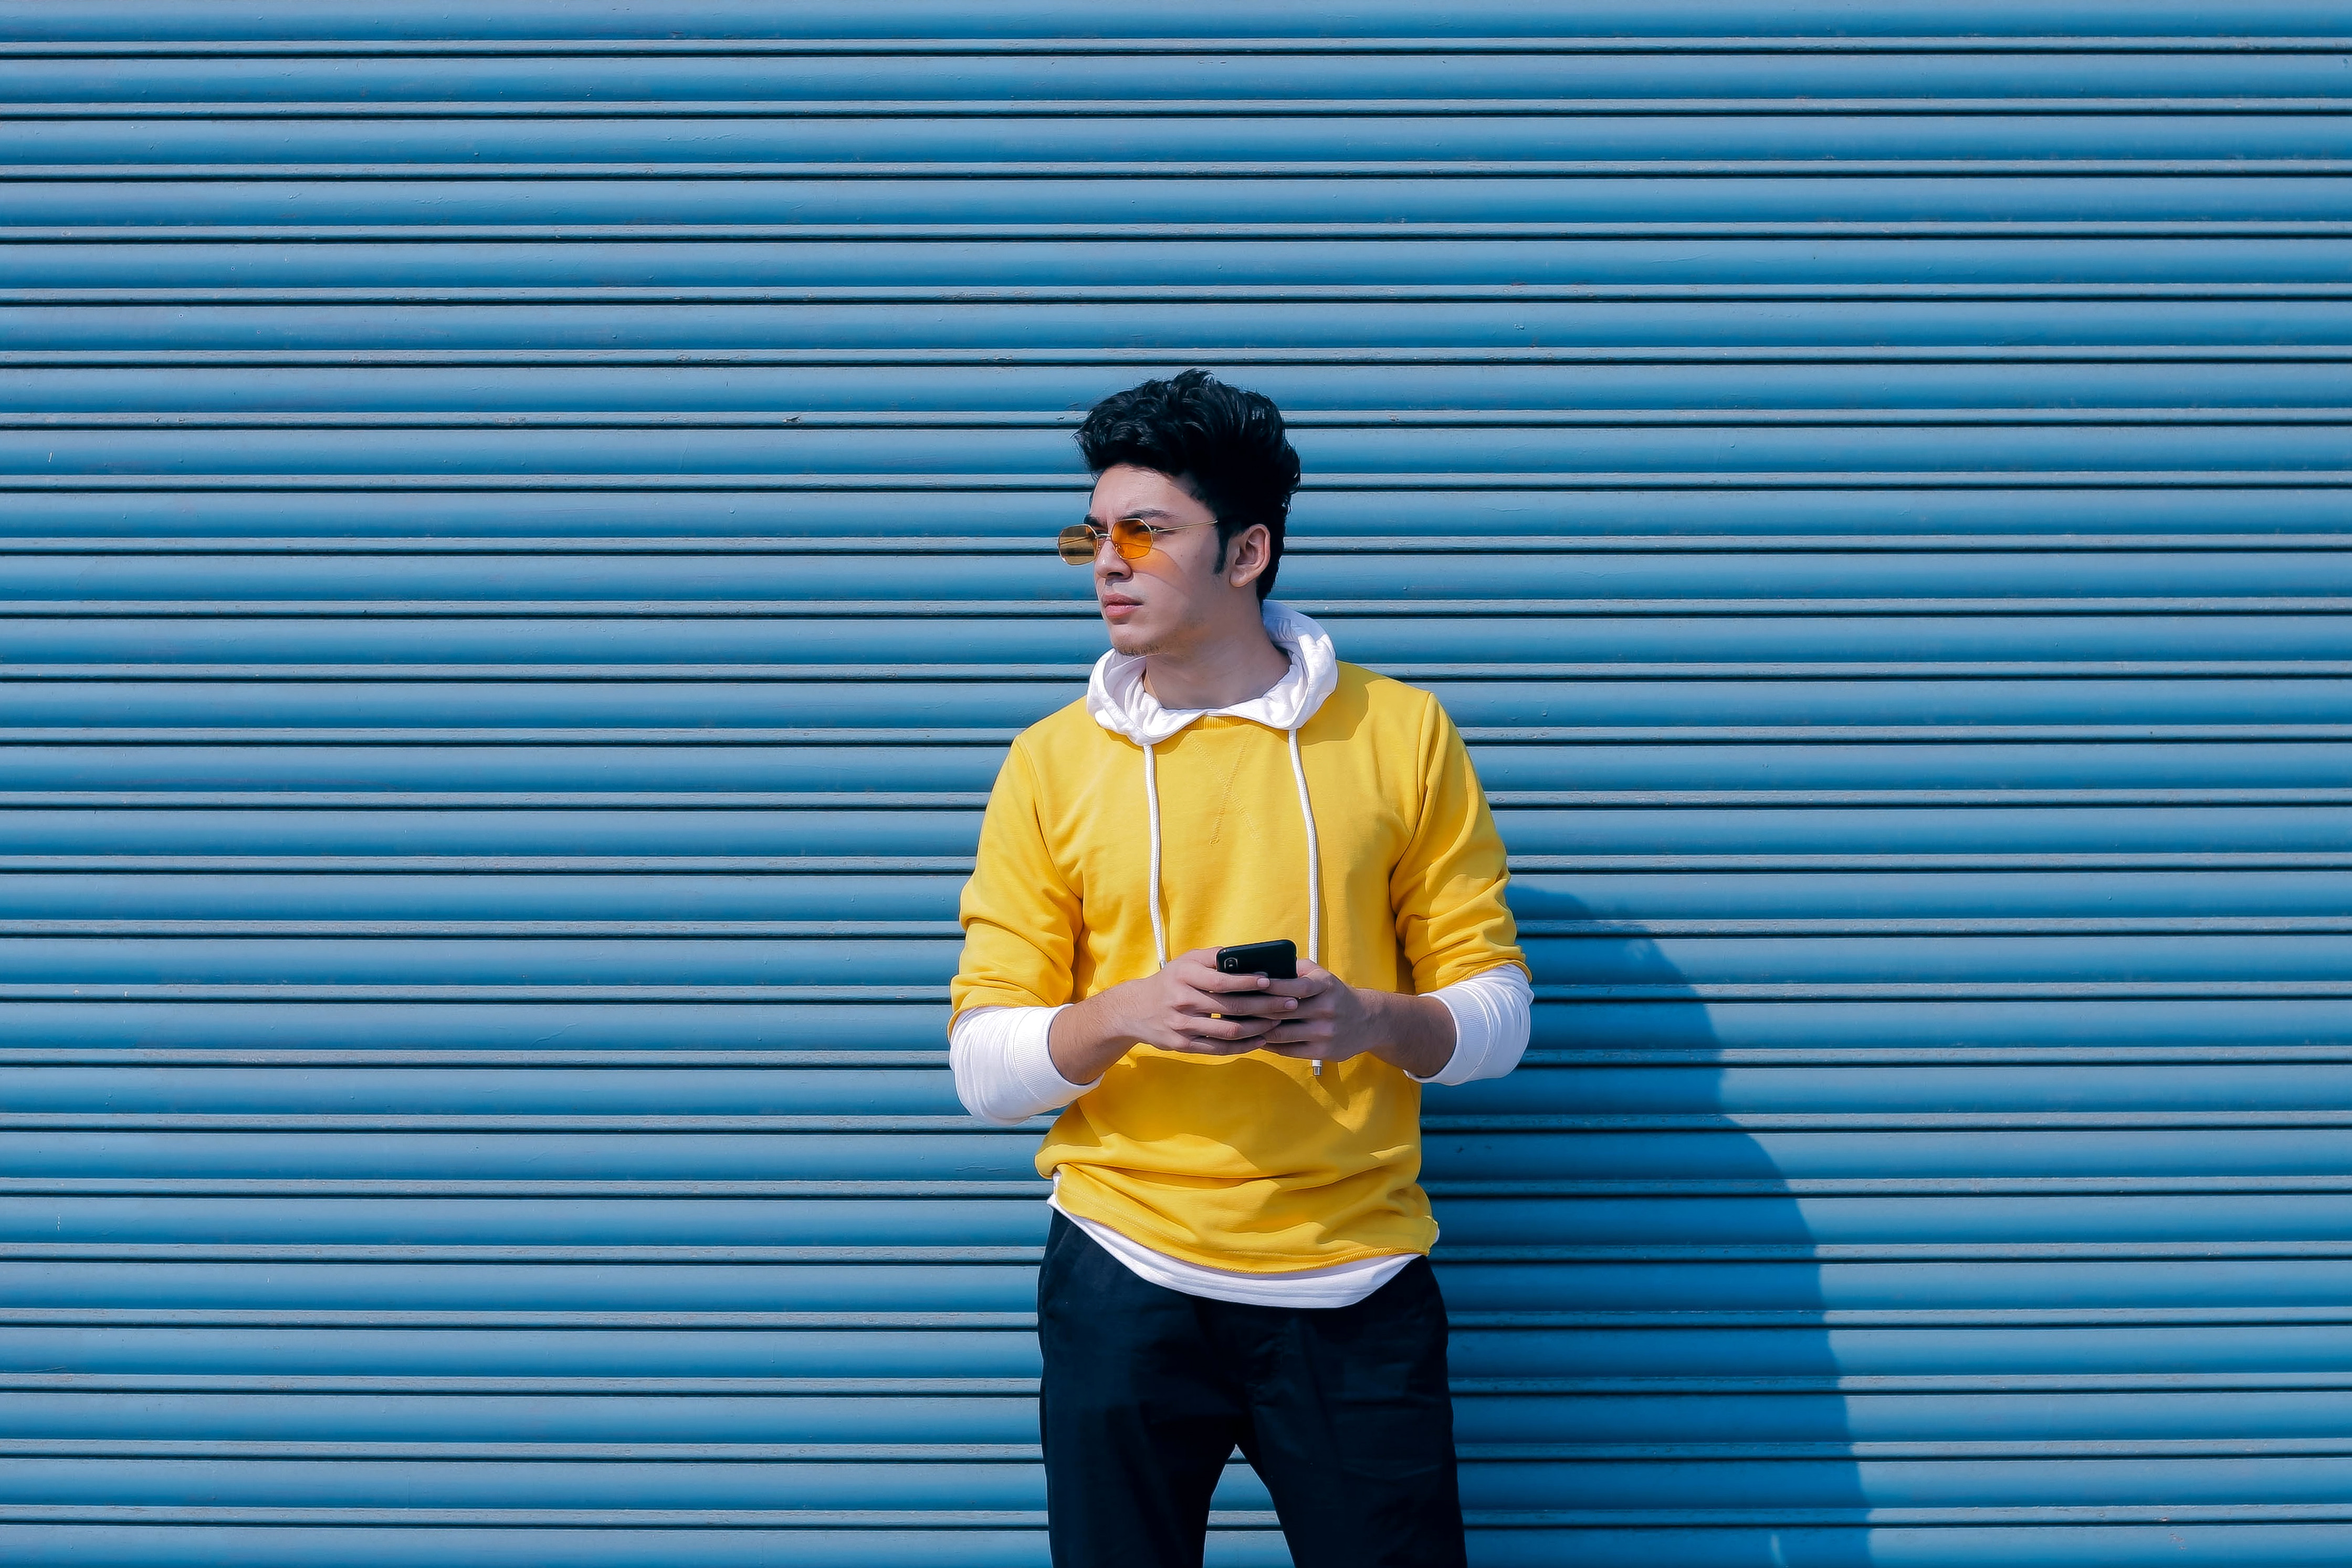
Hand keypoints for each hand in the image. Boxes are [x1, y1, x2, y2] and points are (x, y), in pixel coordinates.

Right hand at [1047, 947, 1301, 1082]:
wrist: (1135, 1009)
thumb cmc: (1172, 980)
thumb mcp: (1187, 962)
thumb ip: (1216, 959)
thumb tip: (1254, 956)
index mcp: (1185, 975)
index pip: (1222, 980)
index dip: (1248, 981)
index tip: (1271, 980)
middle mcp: (1182, 1000)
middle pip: (1231, 1008)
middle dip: (1265, 1007)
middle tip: (1289, 1004)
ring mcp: (1182, 1025)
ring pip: (1228, 1031)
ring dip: (1258, 1028)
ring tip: (1278, 1023)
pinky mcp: (1183, 1045)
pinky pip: (1219, 1049)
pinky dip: (1244, 1046)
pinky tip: (1261, 1040)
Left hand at [1256, 960, 1456, 1078]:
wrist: (1368, 1021)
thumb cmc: (1333, 994)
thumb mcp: (1321, 975)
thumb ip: (1295, 968)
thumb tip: (1261, 966)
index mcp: (1326, 986)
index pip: (1296, 986)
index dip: (1271, 986)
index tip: (1249, 983)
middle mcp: (1327, 1009)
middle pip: (1283, 1012)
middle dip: (1255, 1009)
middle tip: (1233, 1006)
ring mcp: (1325, 1032)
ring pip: (1281, 1033)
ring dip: (1258, 1029)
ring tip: (1239, 1024)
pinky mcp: (1322, 1052)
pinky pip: (1288, 1050)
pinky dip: (1269, 1045)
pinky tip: (1256, 1038)